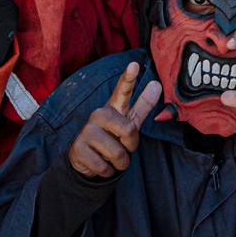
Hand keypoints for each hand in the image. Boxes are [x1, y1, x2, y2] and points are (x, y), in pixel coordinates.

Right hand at [68, 61, 161, 178]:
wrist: (87, 161)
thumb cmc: (112, 137)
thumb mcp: (129, 122)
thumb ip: (143, 104)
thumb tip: (157, 84)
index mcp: (113, 108)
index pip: (122, 91)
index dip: (129, 78)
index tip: (134, 65)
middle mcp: (98, 115)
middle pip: (129, 131)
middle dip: (130, 147)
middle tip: (122, 147)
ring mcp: (86, 131)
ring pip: (118, 153)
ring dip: (120, 163)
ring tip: (110, 158)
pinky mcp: (78, 149)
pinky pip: (105, 167)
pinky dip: (107, 171)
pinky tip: (99, 164)